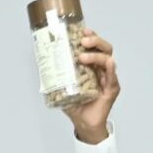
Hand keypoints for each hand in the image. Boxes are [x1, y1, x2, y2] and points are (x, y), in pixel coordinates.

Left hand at [64, 28, 119, 143]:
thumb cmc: (75, 104)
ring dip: (96, 55)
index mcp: (91, 66)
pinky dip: (110, 69)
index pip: (94, 47)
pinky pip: (113, 77)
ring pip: (108, 59)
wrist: (83, 123)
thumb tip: (40, 60)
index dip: (91, 36)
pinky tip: (108, 63)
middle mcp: (101, 69)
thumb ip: (54, 74)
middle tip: (83, 41)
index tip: (83, 30)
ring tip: (82, 56)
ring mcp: (108, 78)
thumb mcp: (61, 86)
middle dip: (95, 41)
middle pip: (104, 49)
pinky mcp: (112, 90)